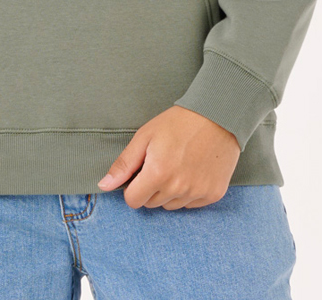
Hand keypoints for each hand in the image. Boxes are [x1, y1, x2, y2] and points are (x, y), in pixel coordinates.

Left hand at [96, 106, 240, 208]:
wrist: (218, 116)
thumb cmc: (178, 123)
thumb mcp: (145, 136)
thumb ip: (124, 164)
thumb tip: (104, 185)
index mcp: (158, 174)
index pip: (133, 201)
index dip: (133, 186)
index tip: (141, 172)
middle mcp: (178, 189)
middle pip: (152, 204)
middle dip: (151, 188)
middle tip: (161, 162)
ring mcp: (197, 193)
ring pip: (171, 205)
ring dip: (170, 191)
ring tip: (178, 164)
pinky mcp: (213, 194)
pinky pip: (191, 204)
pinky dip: (189, 192)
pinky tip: (193, 169)